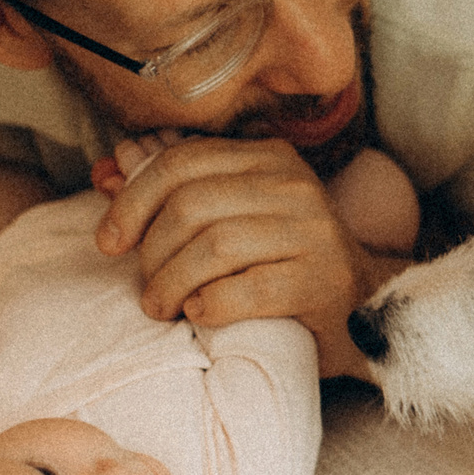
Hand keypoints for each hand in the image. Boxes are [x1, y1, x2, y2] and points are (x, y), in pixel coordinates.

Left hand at [92, 133, 378, 376]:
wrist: (364, 310)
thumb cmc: (285, 265)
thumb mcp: (233, 219)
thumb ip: (173, 192)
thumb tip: (110, 168)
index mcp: (269, 159)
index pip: (182, 162)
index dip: (132, 200)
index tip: (109, 241)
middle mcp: (295, 186)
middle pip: (190, 205)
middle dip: (151, 251)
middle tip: (148, 289)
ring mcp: (313, 233)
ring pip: (213, 246)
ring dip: (172, 283)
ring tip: (164, 308)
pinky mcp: (322, 281)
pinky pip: (245, 290)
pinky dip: (210, 305)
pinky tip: (201, 315)